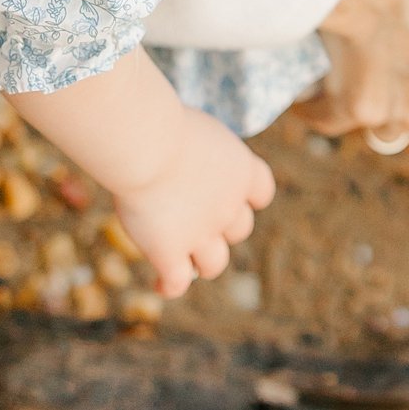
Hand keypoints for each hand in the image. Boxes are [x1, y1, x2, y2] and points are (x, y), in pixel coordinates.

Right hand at [114, 107, 275, 298]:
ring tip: (182, 258)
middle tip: (193, 218)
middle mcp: (229, 206)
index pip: (262, 191)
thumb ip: (203, 153)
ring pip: (214, 264)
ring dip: (201, 261)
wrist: (146, 143)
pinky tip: (159, 283)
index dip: (247, 197)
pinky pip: (177, 282)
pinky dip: (169, 286)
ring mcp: (201, 234)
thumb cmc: (163, 123)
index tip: (231, 195)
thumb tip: (190, 160)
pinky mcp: (171, 253)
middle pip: (239, 230)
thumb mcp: (197, 130)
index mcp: (240, 169)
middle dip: (221, 227)